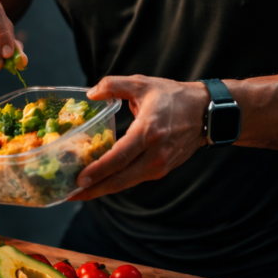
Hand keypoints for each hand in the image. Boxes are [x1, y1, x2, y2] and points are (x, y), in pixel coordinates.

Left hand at [74, 75, 208, 200]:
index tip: (79, 179)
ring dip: (103, 188)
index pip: (119, 158)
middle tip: (71, 193)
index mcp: (148, 131)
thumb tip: (91, 94)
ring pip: (127, 182)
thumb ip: (113, 85)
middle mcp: (155, 153)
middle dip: (94, 190)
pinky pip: (135, 178)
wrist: (206, 112)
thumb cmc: (173, 97)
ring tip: (81, 191)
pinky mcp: (162, 169)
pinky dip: (117, 182)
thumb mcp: (142, 83)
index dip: (98, 171)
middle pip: (120, 179)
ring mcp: (160, 165)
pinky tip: (101, 181)